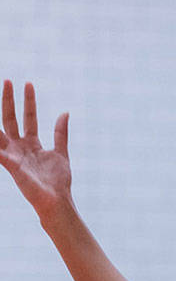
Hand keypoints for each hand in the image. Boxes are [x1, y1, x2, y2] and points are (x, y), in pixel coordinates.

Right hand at [0, 80, 72, 223]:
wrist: (56, 200)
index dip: (28, 101)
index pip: (28, 117)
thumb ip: (60, 133)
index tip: (28, 83)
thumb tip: (64, 112)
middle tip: (8, 80)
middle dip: (9, 100)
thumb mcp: (60, 151)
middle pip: (12, 119)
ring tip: (0, 96)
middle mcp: (20, 147)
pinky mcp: (12, 166)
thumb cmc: (58, 180)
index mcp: (32, 144)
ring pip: (1, 131)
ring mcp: (15, 156)